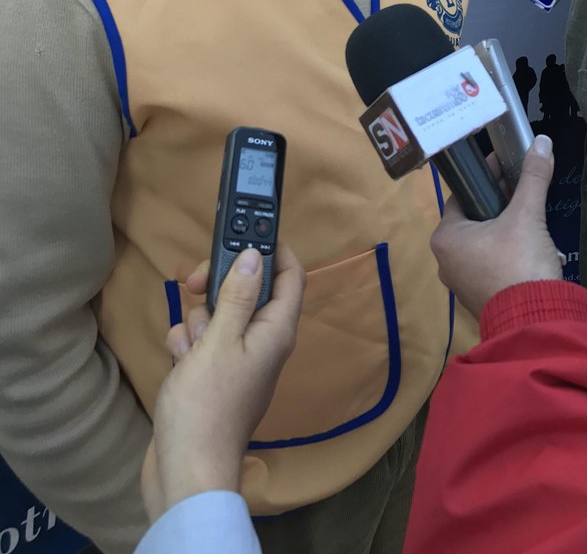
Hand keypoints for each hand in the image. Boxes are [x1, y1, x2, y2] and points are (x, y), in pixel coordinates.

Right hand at [141, 244, 304, 522]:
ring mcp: (237, 360)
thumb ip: (237, 296)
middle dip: (218, 284)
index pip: (290, 275)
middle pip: (246, 290)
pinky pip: (201, 342)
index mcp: (277, 330)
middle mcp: (262, 341)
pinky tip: (177, 363)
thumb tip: (255, 256)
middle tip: (194, 282)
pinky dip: (187, 346)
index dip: (273, 249)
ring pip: (218, 315)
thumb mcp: (219, 341)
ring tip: (189, 347)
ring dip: (196, 321)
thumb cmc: (207, 405)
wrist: (185, 471)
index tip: (243, 233)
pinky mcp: (212, 376)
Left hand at [430, 136, 561, 318]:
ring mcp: (460, 283)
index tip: (507, 166)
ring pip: (483, 243)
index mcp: (445, 237)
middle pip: (473, 219)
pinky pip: (490, 265)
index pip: (462, 196)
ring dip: (505, 228)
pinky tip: (529, 246)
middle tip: (523, 188)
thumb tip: (542, 141)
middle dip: (498, 203)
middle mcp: (445, 260)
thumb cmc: (520, 262)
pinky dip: (506, 253)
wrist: (535, 321)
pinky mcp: (479, 298)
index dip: (486, 179)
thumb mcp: (527, 215)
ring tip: (530, 215)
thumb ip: (533, 177)